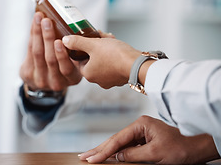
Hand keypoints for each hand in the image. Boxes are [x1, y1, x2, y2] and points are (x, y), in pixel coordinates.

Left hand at [19, 12, 81, 90]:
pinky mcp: (28, 74)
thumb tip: (71, 24)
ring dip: (38, 33)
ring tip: (39, 19)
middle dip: (47, 38)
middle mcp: (56, 82)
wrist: (45, 83)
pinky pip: (30, 51)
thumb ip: (75, 51)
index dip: (61, 55)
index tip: (60, 40)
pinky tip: (34, 24)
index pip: (66, 68)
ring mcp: (41, 79)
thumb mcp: (75, 64)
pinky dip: (32, 35)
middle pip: (50, 59)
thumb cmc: (64, 67)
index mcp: (72, 79)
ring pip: (38, 53)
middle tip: (47, 21)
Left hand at [62, 35, 141, 88]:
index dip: (82, 46)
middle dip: (96, 45)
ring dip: (106, 48)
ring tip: (110, 38)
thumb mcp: (92, 44)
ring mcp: (110, 80)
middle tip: (100, 35)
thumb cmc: (114, 55)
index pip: (79, 59)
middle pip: (92, 58)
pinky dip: (115, 54)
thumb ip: (77, 42)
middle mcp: (98, 80)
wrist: (138, 65)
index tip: (87, 38)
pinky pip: (114, 63)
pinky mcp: (121, 77)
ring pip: (104, 59)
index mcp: (88, 74)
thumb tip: (65, 40)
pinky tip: (119, 46)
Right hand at [79, 115, 219, 163]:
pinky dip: (117, 153)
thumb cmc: (182, 148)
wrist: (199, 145)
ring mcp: (142, 133)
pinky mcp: (145, 140)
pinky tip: (109, 157)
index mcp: (141, 125)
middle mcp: (139, 126)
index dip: (103, 151)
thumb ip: (134, 155)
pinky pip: (127, 147)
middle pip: (115, 140)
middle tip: (84, 157)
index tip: (91, 159)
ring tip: (91, 156)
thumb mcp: (156, 154)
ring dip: (106, 151)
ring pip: (120, 144)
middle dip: (99, 149)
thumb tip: (117, 156)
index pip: (117, 140)